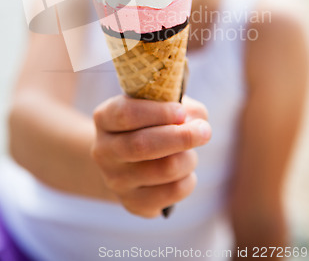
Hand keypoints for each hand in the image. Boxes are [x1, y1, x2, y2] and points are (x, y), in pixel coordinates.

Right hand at [92, 95, 210, 217]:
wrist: (128, 159)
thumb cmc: (150, 122)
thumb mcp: (160, 105)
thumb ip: (181, 106)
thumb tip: (198, 123)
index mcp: (105, 118)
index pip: (126, 114)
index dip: (158, 112)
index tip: (182, 111)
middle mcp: (104, 150)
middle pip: (142, 145)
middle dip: (181, 137)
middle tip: (204, 131)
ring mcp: (115, 180)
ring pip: (164, 169)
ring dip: (188, 158)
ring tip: (190, 152)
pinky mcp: (133, 204)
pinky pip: (173, 193)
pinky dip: (189, 180)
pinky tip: (185, 172)